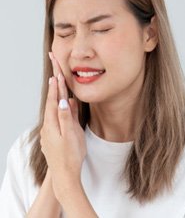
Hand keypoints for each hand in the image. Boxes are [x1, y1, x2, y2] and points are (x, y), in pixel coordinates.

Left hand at [40, 52, 86, 200]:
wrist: (64, 176)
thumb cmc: (71, 156)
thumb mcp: (71, 136)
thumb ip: (67, 117)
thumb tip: (67, 100)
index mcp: (53, 123)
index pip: (54, 101)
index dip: (56, 87)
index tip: (57, 74)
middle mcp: (48, 126)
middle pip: (51, 103)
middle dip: (53, 87)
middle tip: (54, 73)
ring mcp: (49, 132)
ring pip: (52, 110)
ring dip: (55, 97)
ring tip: (57, 86)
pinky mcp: (52, 136)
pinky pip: (54, 118)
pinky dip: (57, 109)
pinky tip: (62, 108)